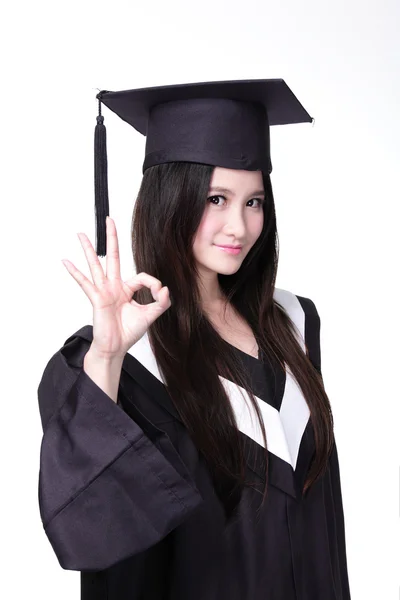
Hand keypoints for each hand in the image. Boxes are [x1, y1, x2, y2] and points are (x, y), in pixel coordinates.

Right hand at [61, 216, 170, 358]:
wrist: (115, 348)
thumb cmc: (128, 332)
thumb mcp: (151, 315)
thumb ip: (161, 302)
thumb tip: (166, 288)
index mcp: (126, 290)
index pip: (142, 277)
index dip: (154, 283)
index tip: (160, 293)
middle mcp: (114, 287)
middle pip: (112, 257)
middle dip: (112, 238)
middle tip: (109, 220)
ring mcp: (103, 291)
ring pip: (96, 265)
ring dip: (88, 249)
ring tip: (81, 234)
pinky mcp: (96, 298)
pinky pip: (85, 282)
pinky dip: (75, 272)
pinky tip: (66, 261)